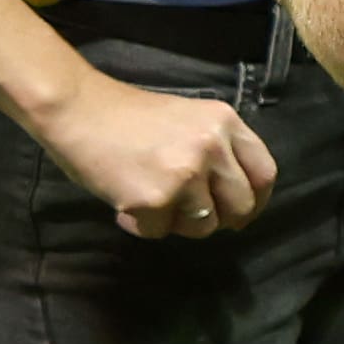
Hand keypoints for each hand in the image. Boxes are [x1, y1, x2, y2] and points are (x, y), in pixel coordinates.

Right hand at [34, 70, 277, 239]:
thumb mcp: (189, 120)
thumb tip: (232, 202)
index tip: (239, 214)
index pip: (264, 173)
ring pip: (204, 226)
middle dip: (218, 220)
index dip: (256, 201)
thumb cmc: (128, 117)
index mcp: (225, 122)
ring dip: (177, 223)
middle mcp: (213, 146)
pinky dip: (142, 225)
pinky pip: (160, 232)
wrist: (78, 111)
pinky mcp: (156, 198)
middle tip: (190, 216)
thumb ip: (216, 152)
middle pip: (241, 207)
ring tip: (151, 200)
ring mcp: (186, 173)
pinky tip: (125, 203)